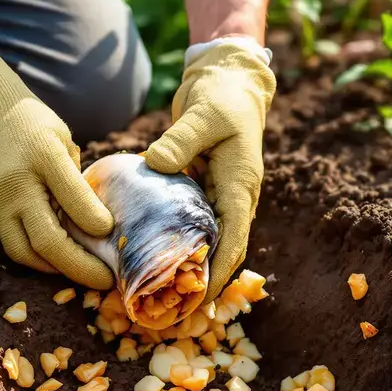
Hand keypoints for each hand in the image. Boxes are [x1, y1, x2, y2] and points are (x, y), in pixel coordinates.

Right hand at [0, 44, 115, 288]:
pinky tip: (59, 261)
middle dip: (79, 266)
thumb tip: (98, 221)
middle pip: (46, 239)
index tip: (111, 234)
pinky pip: (12, 243)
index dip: (94, 221)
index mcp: (43, 154)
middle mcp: (16, 182)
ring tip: (82, 274)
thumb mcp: (62, 138)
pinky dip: (38, 258)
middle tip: (105, 280)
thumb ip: (76, 178)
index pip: (72, 196)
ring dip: (56, 269)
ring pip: (24, 252)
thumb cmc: (32, 123)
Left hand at [142, 37, 275, 303]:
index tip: (196, 300)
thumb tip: (156, 164)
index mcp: (240, 186)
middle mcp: (233, 198)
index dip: (217, 274)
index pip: (234, 241)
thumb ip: (181, 139)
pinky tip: (151, 256)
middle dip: (200, 282)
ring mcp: (218, 196)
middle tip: (169, 309)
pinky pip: (191, 224)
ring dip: (188, 267)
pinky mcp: (201, 189)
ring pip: (207, 241)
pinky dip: (176, 242)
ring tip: (159, 293)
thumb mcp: (203, 114)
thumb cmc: (221, 97)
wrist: (227, 82)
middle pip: (222, 251)